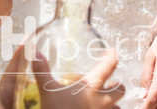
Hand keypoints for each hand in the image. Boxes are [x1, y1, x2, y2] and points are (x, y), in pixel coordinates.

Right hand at [0, 44, 123, 108]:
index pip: (110, 64)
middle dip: (117, 85)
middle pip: (121, 87)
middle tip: (108, 84)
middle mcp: (104, 99)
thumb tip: (34, 53)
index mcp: (92, 85)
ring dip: (113, 103)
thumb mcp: (47, 91)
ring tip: (102, 102)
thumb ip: (42, 71)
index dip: (112, 56)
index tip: (112, 52)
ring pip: (118, 105)